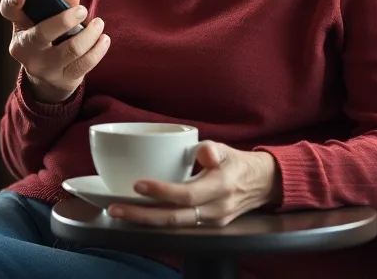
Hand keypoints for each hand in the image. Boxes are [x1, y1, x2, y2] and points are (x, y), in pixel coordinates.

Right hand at [2, 0, 110, 103]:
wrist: (46, 79)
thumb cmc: (45, 40)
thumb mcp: (42, 22)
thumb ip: (55, 5)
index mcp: (19, 29)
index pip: (10, 11)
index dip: (13, 2)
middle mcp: (26, 50)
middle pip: (43, 33)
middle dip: (65, 19)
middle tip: (82, 10)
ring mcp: (44, 68)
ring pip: (71, 49)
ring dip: (90, 34)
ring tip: (98, 24)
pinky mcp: (63, 79)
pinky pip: (85, 63)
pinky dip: (98, 49)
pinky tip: (103, 40)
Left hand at [107, 143, 280, 227]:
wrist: (261, 185)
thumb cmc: (237, 163)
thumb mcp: (227, 150)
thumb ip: (212, 150)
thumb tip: (202, 152)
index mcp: (221, 187)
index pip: (187, 195)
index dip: (161, 191)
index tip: (137, 183)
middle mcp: (215, 209)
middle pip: (174, 218)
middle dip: (142, 215)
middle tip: (115, 208)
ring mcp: (211, 222)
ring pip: (173, 225)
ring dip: (144, 220)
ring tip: (119, 212)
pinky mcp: (206, 226)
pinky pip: (178, 226)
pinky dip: (156, 221)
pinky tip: (137, 215)